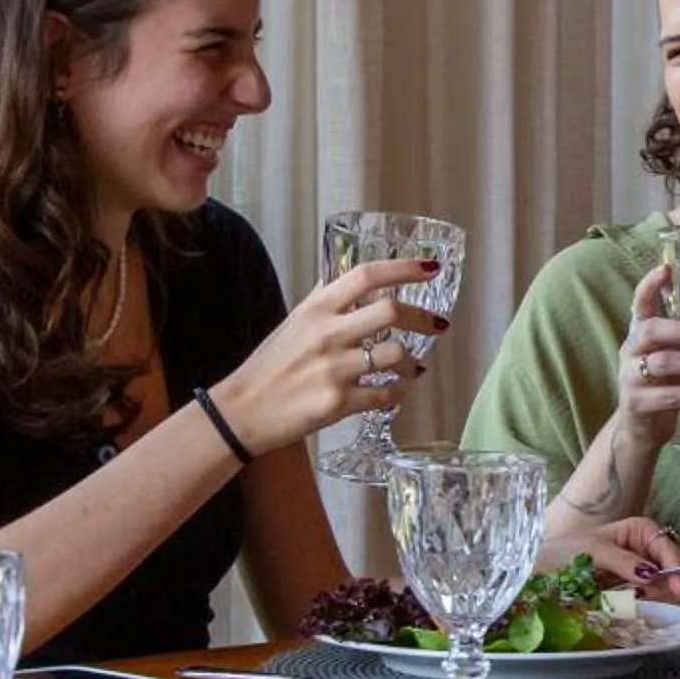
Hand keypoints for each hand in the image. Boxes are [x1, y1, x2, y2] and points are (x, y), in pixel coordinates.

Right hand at [209, 256, 449, 453]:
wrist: (242, 410)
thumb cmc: (269, 366)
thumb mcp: (294, 322)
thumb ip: (327, 301)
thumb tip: (361, 283)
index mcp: (316, 309)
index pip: (366, 276)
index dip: (403, 268)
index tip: (429, 268)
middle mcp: (326, 334)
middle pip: (390, 311)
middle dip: (422, 317)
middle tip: (437, 323)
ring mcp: (333, 370)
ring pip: (395, 354)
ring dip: (413, 361)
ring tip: (413, 366)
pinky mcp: (338, 403)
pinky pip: (386, 394)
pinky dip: (400, 391)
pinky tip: (398, 389)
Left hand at [540, 517, 679, 590]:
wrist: (542, 568)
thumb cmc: (565, 551)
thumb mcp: (593, 551)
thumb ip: (623, 560)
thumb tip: (651, 574)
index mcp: (641, 531)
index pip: (668, 548)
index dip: (677, 567)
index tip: (679, 588)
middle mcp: (646, 550)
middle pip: (675, 566)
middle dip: (674, 582)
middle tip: (669, 599)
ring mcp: (642, 572)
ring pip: (667, 585)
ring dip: (662, 595)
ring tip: (646, 602)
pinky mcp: (634, 592)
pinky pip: (652, 598)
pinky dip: (651, 604)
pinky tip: (640, 607)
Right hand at [614, 262, 679, 444]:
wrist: (640, 429)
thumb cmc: (664, 384)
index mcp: (640, 333)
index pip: (639, 303)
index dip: (650, 285)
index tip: (666, 268)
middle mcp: (630, 350)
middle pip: (651, 330)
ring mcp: (629, 377)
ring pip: (664, 363)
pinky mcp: (637, 404)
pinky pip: (670, 396)